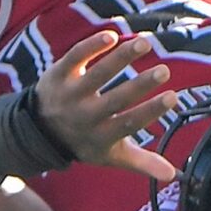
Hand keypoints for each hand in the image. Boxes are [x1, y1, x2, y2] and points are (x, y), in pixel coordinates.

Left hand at [34, 31, 178, 182]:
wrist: (37, 131)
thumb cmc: (85, 141)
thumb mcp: (110, 156)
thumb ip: (142, 163)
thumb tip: (173, 175)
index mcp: (100, 136)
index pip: (127, 124)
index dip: (150, 111)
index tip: (172, 97)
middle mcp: (84, 116)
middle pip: (115, 99)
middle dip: (141, 85)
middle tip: (165, 70)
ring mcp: (71, 94)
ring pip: (97, 74)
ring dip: (121, 58)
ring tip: (145, 43)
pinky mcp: (59, 74)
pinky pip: (76, 57)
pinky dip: (92, 46)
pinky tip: (112, 35)